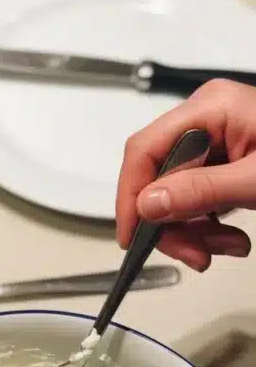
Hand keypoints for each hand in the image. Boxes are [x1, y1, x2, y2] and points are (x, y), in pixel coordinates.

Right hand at [116, 79, 255, 270]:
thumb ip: (202, 191)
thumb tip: (148, 204)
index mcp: (209, 109)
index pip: (144, 151)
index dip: (130, 196)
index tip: (133, 239)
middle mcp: (206, 121)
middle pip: (158, 178)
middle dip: (173, 224)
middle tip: (196, 257)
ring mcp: (217, 142)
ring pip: (177, 196)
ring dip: (196, 232)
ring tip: (229, 249)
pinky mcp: (228, 164)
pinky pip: (199, 200)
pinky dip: (211, 228)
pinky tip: (235, 240)